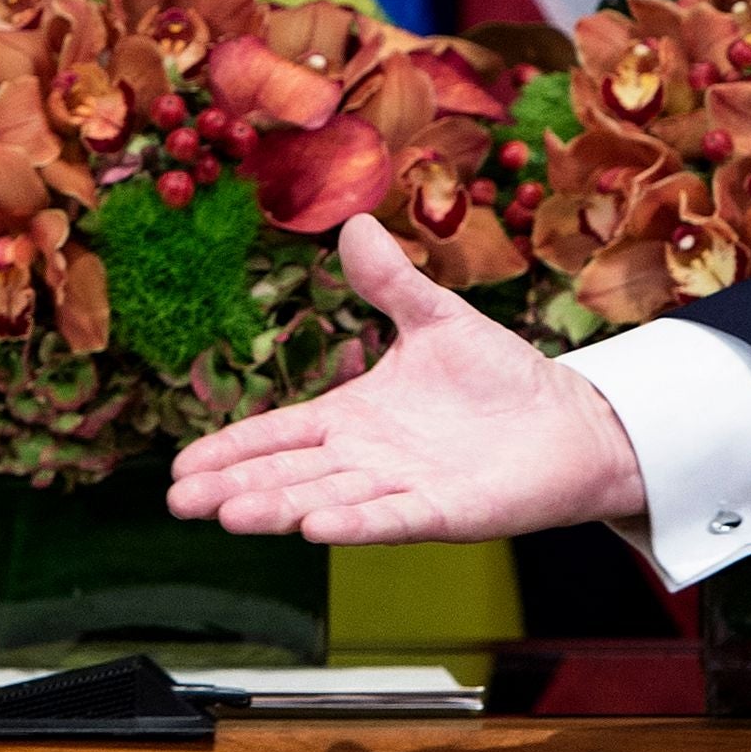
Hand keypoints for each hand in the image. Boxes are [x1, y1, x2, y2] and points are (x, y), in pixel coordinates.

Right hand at [165, 216, 649, 544]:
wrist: (570, 422)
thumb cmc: (501, 379)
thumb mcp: (436, 319)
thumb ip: (391, 282)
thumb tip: (355, 222)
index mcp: (355, 417)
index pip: (280, 434)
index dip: (233, 449)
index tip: (181, 467)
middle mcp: (368, 460)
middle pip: (290, 475)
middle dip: (235, 486)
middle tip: (180, 501)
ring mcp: (403, 490)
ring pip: (329, 502)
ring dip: (281, 509)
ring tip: (230, 516)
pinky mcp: (445, 513)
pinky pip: (393, 520)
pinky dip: (356, 525)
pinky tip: (316, 529)